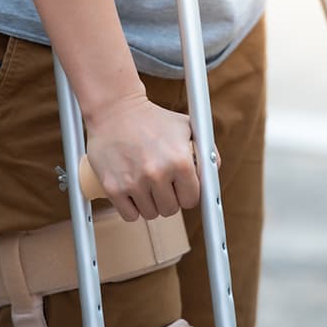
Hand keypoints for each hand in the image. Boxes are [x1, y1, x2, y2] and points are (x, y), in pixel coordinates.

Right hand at [85, 94, 199, 221]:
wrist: (116, 110)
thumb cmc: (153, 119)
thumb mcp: (187, 127)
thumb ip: (206, 151)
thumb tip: (213, 176)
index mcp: (180, 161)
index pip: (192, 200)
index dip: (187, 193)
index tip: (181, 186)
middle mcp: (157, 173)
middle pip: (171, 210)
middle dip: (169, 198)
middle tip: (162, 182)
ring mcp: (134, 182)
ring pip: (151, 214)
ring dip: (150, 203)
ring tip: (146, 182)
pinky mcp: (113, 187)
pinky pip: (130, 215)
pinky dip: (132, 208)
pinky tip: (133, 191)